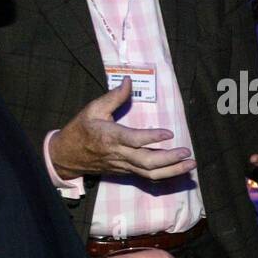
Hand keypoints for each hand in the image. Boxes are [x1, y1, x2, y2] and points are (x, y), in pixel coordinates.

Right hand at [48, 78, 197, 179]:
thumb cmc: (80, 129)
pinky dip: (164, 176)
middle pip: (146, 161)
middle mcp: (118, 154)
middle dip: (169, 159)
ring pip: (149, 173)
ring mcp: (123, 165)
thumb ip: (114, 96)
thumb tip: (129, 80)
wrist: (66, 156)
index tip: (169, 133)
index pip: (134, 139)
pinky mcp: (126, 171)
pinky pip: (147, 177)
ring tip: (190, 165)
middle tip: (187, 153)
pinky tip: (179, 171)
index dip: (152, 138)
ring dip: (172, 171)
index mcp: (110, 136)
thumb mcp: (93, 108)